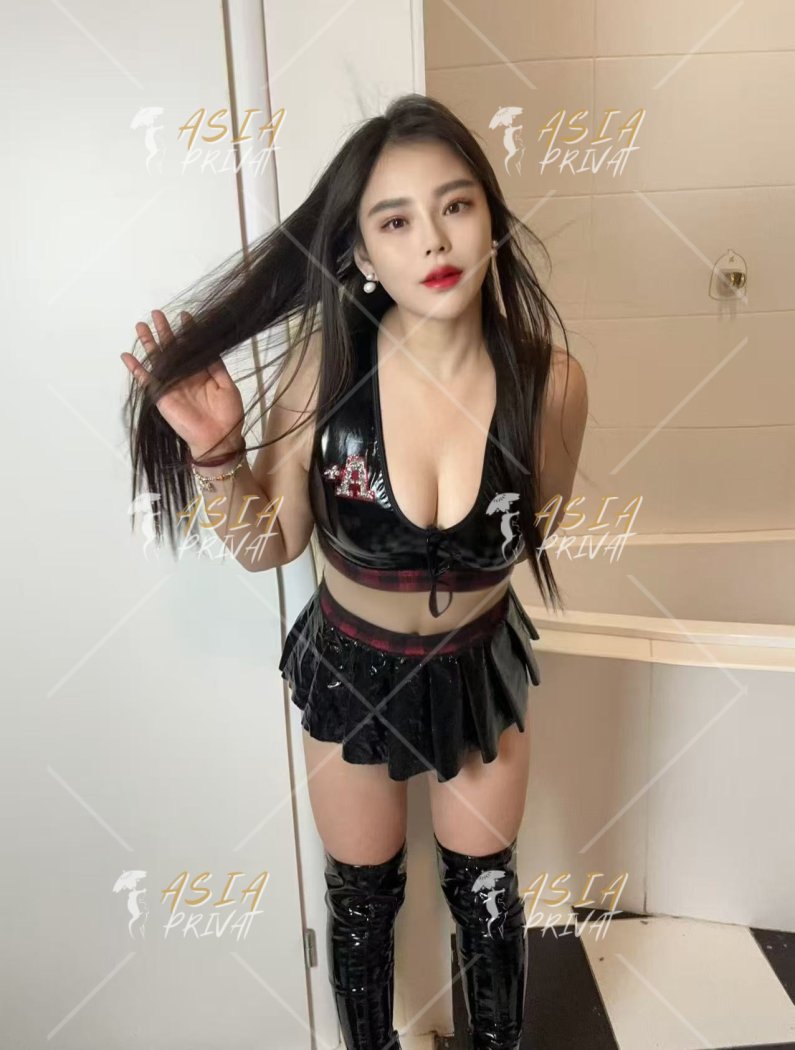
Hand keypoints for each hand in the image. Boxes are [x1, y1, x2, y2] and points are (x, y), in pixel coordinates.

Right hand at [121, 309, 243, 457]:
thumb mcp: (227, 386)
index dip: (188, 332)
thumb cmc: (228, 415)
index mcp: (203, 373)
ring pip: (158, 360)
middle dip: (165, 331)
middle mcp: (186, 376)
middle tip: (157, 313)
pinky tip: (127, 355)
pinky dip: (136, 369)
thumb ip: (217, 367)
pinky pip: (146, 380)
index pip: (193, 348)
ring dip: (149, 343)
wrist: (219, 439)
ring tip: (141, 326)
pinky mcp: (162, 396)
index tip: (184, 315)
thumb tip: (209, 346)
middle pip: (173, 349)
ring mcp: (172, 385)